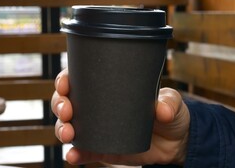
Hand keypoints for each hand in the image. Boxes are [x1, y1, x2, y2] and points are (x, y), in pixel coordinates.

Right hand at [51, 69, 189, 165]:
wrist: (176, 142)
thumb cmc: (169, 112)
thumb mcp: (172, 101)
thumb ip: (168, 103)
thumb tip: (161, 111)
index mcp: (106, 87)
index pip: (79, 79)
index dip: (65, 79)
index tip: (65, 84)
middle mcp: (96, 107)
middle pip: (66, 102)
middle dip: (59, 104)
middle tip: (67, 110)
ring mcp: (96, 129)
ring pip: (68, 126)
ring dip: (61, 128)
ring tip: (68, 133)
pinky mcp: (101, 150)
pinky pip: (82, 152)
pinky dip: (74, 154)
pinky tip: (72, 155)